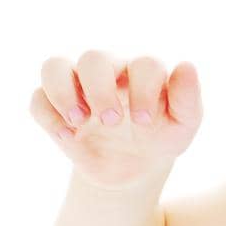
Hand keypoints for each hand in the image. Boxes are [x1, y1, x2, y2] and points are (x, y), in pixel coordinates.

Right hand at [30, 49, 202, 189]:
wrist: (134, 168)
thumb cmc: (162, 137)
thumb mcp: (183, 125)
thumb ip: (188, 98)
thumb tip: (187, 65)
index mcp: (143, 71)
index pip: (142, 63)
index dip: (144, 89)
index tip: (144, 121)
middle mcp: (109, 71)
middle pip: (93, 57)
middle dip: (100, 90)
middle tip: (112, 122)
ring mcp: (78, 86)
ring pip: (55, 66)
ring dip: (63, 92)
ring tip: (79, 121)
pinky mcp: (55, 107)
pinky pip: (37, 98)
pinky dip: (48, 115)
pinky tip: (67, 137)